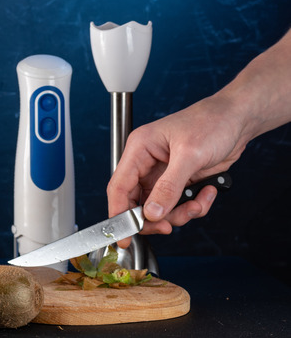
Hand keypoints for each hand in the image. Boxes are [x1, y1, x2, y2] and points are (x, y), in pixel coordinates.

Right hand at [106, 94, 248, 247]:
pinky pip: (178, 205)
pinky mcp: (179, 181)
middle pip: (136, 203)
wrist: (238, 120)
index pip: (119, 187)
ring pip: (158, 209)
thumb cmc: (212, 122)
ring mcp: (163, 174)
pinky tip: (207, 193)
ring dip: (179, 214)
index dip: (118, 214)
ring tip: (197, 204)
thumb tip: (152, 212)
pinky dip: (193, 207)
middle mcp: (147, 163)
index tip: (122, 237)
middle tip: (168, 226)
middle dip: (154, 218)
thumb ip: (169, 187)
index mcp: (139, 149)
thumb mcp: (189, 155)